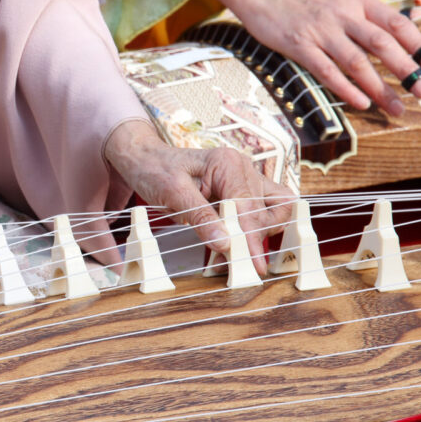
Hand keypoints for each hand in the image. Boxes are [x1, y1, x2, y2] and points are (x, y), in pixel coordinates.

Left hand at [103, 120, 294, 272]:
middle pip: (267, 208)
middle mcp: (242, 168)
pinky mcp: (242, 189)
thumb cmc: (156, 170)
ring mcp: (245, 178)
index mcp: (226, 163)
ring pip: (275, 207)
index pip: (248, 206)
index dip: (251, 236)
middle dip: (257, 236)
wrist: (145, 158)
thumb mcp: (172, 193)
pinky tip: (239, 241)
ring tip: (240, 252)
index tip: (253, 262)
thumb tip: (224, 243)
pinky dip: (256, 226)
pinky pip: (263, 208)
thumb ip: (200, 217)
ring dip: (261, 231)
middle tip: (241, 261)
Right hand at [206, 0, 420, 116]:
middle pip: (382, 44)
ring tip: (394, 107)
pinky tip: (360, 102)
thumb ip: (366, 11)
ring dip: (379, 88)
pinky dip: (346, 88)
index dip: (418, 44)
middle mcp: (343, 13)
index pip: (396, 22)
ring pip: (357, 62)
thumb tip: (400, 27)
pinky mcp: (299, 45)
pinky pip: (326, 71)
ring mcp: (321, 30)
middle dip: (406, 71)